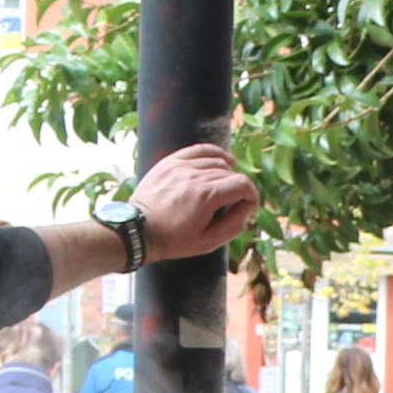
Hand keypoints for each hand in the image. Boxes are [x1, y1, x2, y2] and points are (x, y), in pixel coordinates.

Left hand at [135, 144, 260, 259]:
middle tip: (234, 205)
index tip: (249, 207)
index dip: (252, 196)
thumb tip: (248, 207)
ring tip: (225, 189)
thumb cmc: (175, 240)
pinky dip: (215, 154)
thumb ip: (234, 224)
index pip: (243, 185)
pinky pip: (200, 150)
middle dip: (239, 189)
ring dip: (227, 175)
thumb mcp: (209, 242)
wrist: (140, 231)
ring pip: (218, 162)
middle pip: (231, 174)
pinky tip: (223, 161)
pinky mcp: (171, 162)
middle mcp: (195, 176)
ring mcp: (181, 166)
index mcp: (206, 196)